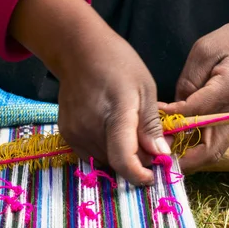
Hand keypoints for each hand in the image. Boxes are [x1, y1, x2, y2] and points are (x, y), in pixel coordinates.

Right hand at [10, 0, 168, 185]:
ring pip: (105, 162)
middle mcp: (91, 128)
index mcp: (116, 114)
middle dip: (138, 161)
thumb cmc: (117, 64)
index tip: (152, 176)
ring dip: (122, 156)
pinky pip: (91, 155)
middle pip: (117, 164)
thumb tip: (161, 154)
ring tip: (130, 133)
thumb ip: (151, 125)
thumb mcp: (145, 89)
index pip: (124, 160)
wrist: (78, 51)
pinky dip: (106, 151)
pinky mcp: (67, 135)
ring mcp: (75, 133)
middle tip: (150, 144)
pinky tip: (112, 132)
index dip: (140, 175)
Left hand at [163, 16, 228, 172]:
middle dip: (182, 159)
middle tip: (159, 155)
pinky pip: (215, 146)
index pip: (194, 114)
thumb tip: (173, 111)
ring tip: (165, 153)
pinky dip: (196, 152)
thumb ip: (187, 83)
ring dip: (188, 159)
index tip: (154, 118)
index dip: (171, 121)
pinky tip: (177, 146)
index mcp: (228, 89)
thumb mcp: (203, 52)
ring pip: (212, 154)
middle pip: (209, 150)